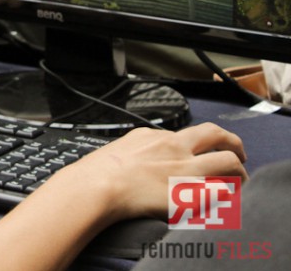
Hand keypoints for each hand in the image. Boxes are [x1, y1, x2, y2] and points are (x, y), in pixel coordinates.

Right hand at [58, 122, 247, 222]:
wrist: (96, 186)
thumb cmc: (98, 172)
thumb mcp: (120, 147)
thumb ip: (138, 148)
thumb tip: (139, 155)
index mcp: (155, 136)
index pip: (189, 133)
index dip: (203, 143)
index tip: (204, 151)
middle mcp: (175, 147)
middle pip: (216, 135)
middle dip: (233, 144)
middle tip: (238, 155)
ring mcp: (185, 168)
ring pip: (228, 161)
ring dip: (239, 171)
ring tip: (240, 181)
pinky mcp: (189, 193)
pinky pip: (221, 192)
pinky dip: (227, 195)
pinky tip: (224, 202)